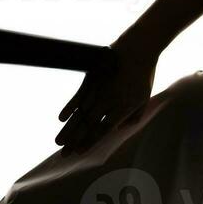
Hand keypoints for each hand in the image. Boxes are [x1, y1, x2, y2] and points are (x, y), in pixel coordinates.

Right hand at [55, 34, 159, 153]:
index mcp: (123, 108)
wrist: (138, 48)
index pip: (103, 130)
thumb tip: (117, 129)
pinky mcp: (91, 79)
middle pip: (88, 125)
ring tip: (58, 142)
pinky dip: (69, 107)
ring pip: (81, 114)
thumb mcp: (144, 98)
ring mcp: (98, 90)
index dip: (90, 142)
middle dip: (74, 141)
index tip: (79, 152)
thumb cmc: (143, 75)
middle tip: (63, 154)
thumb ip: (134, 117)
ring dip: (69, 129)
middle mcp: (108, 102)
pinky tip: (61, 118)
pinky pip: (78, 96)